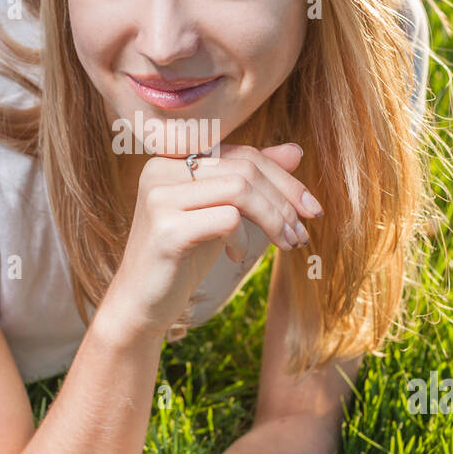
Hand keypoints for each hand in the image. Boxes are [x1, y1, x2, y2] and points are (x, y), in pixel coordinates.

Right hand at [105, 140, 323, 336]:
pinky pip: (227, 220)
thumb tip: (295, 151)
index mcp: (173, 159)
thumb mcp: (220, 212)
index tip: (311, 208)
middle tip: (303, 232)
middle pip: (246, 169)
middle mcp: (161, 169)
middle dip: (285, 201)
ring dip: (274, 219)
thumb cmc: (182, 257)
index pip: (243, 155)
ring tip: (286, 243)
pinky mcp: (167, 228)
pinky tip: (236, 256)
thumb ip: (251, 181)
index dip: (283, 179)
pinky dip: (243, 239)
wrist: (141, 303)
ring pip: (240, 190)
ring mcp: (160, 196)